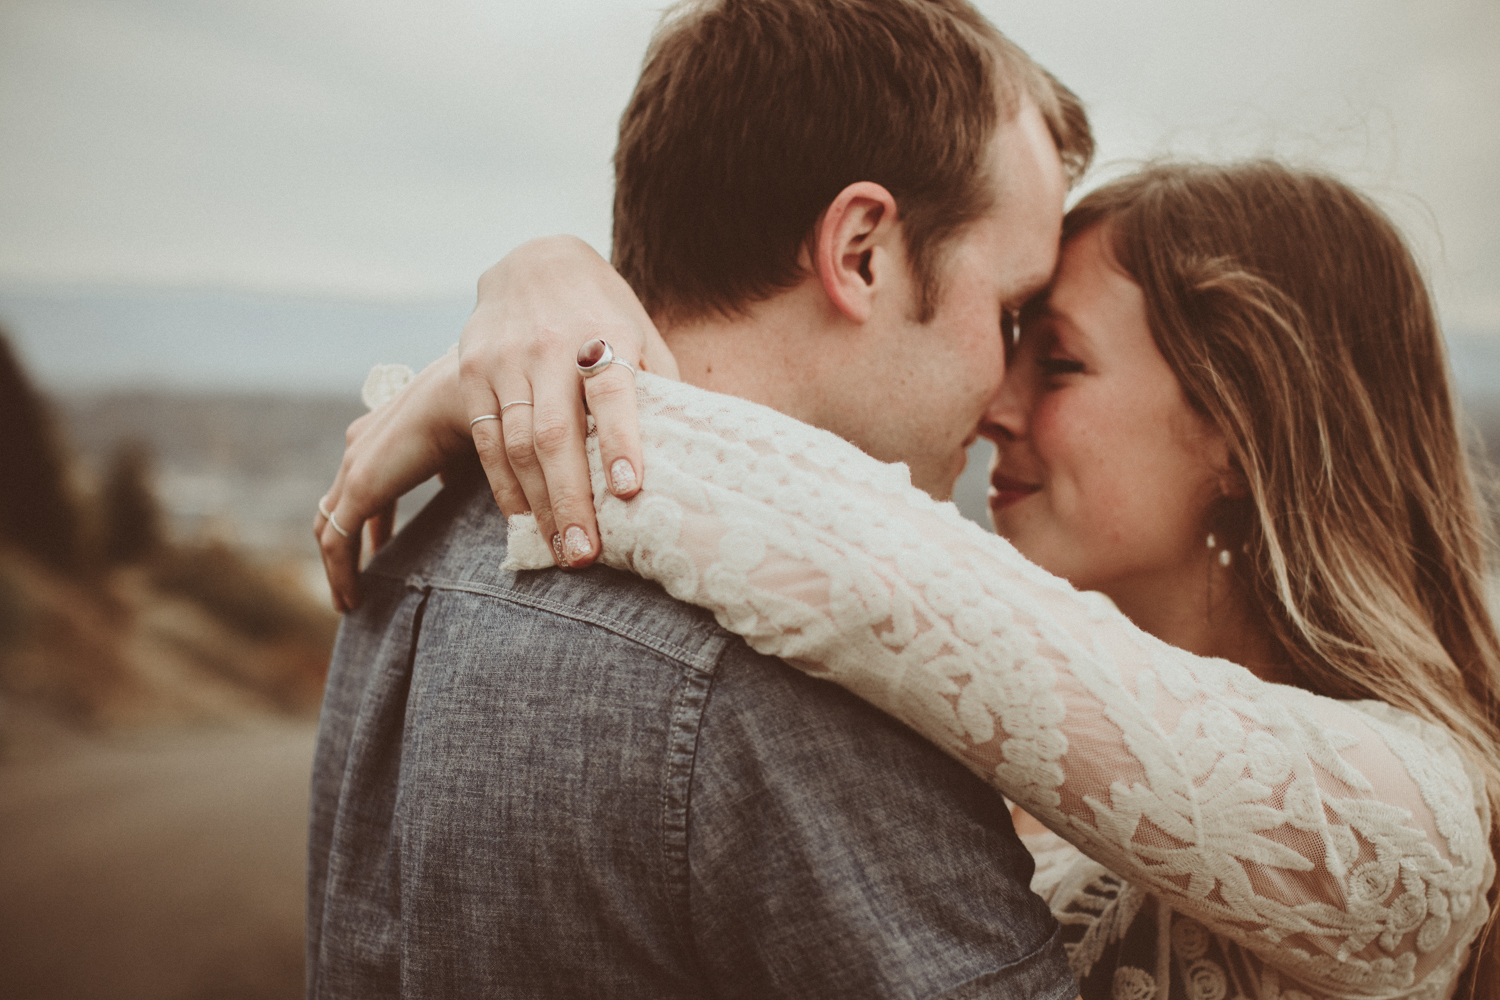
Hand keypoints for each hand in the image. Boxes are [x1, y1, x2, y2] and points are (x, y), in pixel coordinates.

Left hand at [316, 349, 469, 611]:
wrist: (482, 397)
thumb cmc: (489, 418)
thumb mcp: (475, 452)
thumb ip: (468, 475)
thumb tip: (492, 499)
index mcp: (383, 435)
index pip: (365, 485)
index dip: (375, 522)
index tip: (385, 547)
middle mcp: (360, 447)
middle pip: (337, 505)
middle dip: (349, 544)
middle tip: (359, 579)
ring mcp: (355, 467)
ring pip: (330, 526)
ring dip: (338, 567)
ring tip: (350, 601)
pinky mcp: (360, 488)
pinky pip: (337, 542)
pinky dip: (340, 574)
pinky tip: (352, 601)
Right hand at [460, 236, 676, 568]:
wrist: (535, 262)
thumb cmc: (605, 313)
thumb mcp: (642, 334)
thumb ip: (660, 387)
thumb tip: (689, 452)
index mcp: (603, 335)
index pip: (612, 391)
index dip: (621, 440)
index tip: (631, 490)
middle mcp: (549, 347)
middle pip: (557, 434)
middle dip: (571, 500)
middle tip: (584, 555)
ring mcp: (504, 360)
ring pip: (518, 445)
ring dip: (539, 505)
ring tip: (559, 550)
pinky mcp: (470, 373)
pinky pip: (486, 440)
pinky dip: (505, 484)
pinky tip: (524, 517)